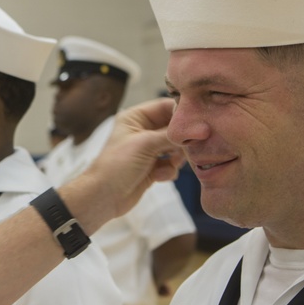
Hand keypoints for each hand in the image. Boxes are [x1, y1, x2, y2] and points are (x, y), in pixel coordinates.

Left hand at [63, 98, 183, 229]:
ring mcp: (148, 150)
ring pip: (175, 148)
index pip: (165, 106)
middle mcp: (142, 131)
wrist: (104, 197)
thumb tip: (195, 129)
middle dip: (180, 140)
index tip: (199, 122)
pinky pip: (171, 164)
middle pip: (173, 128)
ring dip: (176, 157)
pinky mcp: (152, 168)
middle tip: (188, 149)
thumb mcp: (145, 144)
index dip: (182, 114)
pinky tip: (158, 177)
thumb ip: (170, 135)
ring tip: (170, 164)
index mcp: (135, 117)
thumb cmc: (117, 165)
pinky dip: (168, 171)